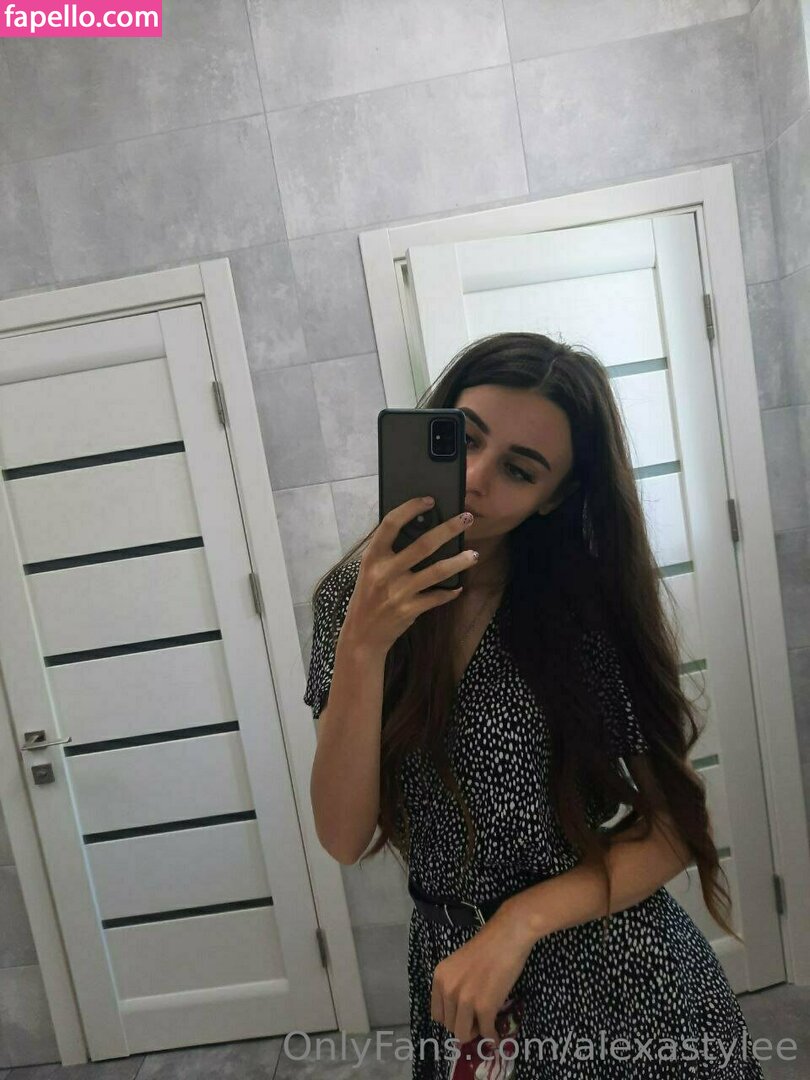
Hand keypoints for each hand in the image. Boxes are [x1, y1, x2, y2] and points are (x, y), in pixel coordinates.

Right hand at [341, 497, 474, 655]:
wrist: (361, 635)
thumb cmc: (368, 596)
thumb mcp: (371, 570)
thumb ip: (389, 552)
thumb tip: (421, 528)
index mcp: (372, 556)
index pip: (390, 524)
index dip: (410, 509)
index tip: (430, 500)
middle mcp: (384, 572)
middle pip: (423, 545)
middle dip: (448, 529)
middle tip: (467, 518)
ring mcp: (398, 592)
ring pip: (436, 571)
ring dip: (458, 562)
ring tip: (474, 554)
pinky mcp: (409, 609)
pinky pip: (436, 597)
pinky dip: (449, 591)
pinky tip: (458, 586)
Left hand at [430, 903, 535, 1045]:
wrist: (507, 937)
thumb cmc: (488, 946)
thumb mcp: (459, 965)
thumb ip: (455, 985)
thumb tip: (460, 1011)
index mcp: (439, 978)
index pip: (437, 1014)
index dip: (451, 1018)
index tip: (464, 1017)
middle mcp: (448, 989)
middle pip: (449, 1026)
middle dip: (465, 1026)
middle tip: (479, 1020)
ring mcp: (465, 999)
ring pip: (463, 1034)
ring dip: (476, 1033)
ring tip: (486, 1025)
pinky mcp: (484, 1007)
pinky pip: (485, 1032)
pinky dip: (491, 1037)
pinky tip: (496, 1036)